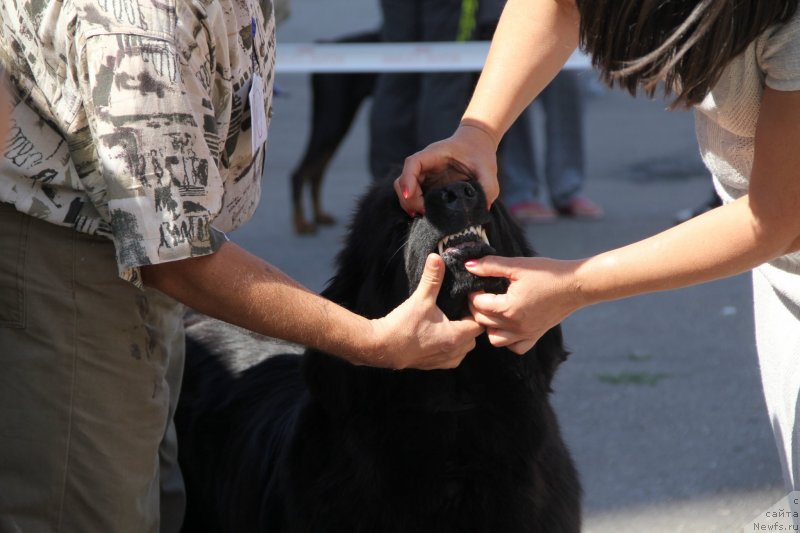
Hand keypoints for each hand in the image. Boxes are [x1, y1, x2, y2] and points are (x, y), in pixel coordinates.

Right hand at [371, 254, 483, 369]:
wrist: (382, 346)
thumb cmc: (403, 325)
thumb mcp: (421, 299)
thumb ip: (432, 278)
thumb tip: (437, 257)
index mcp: (456, 336)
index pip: (479, 324)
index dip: (475, 312)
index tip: (466, 302)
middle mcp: (455, 352)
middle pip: (473, 337)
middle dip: (469, 324)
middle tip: (458, 310)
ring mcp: (444, 361)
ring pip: (463, 348)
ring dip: (460, 337)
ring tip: (448, 322)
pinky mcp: (433, 366)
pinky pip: (451, 356)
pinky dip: (450, 347)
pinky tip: (438, 335)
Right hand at [394, 122, 499, 215]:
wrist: (476, 144)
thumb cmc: (480, 153)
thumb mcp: (487, 169)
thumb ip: (488, 187)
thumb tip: (483, 209)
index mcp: (434, 154)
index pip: (413, 163)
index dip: (408, 179)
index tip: (410, 195)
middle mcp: (424, 164)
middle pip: (403, 180)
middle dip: (409, 198)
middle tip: (424, 212)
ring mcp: (423, 175)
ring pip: (404, 189)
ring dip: (409, 203)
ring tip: (422, 214)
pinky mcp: (426, 184)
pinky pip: (412, 195)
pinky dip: (414, 205)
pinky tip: (424, 214)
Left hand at [466, 256, 582, 353]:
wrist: (576, 284)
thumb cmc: (548, 273)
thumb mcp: (518, 265)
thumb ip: (491, 266)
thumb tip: (469, 265)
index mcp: (509, 308)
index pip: (478, 305)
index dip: (472, 293)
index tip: (477, 284)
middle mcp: (516, 326)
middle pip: (483, 322)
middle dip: (476, 307)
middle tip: (481, 293)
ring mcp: (526, 333)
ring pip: (495, 339)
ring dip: (489, 326)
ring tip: (493, 310)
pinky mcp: (535, 336)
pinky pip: (515, 347)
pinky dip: (507, 340)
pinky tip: (508, 324)